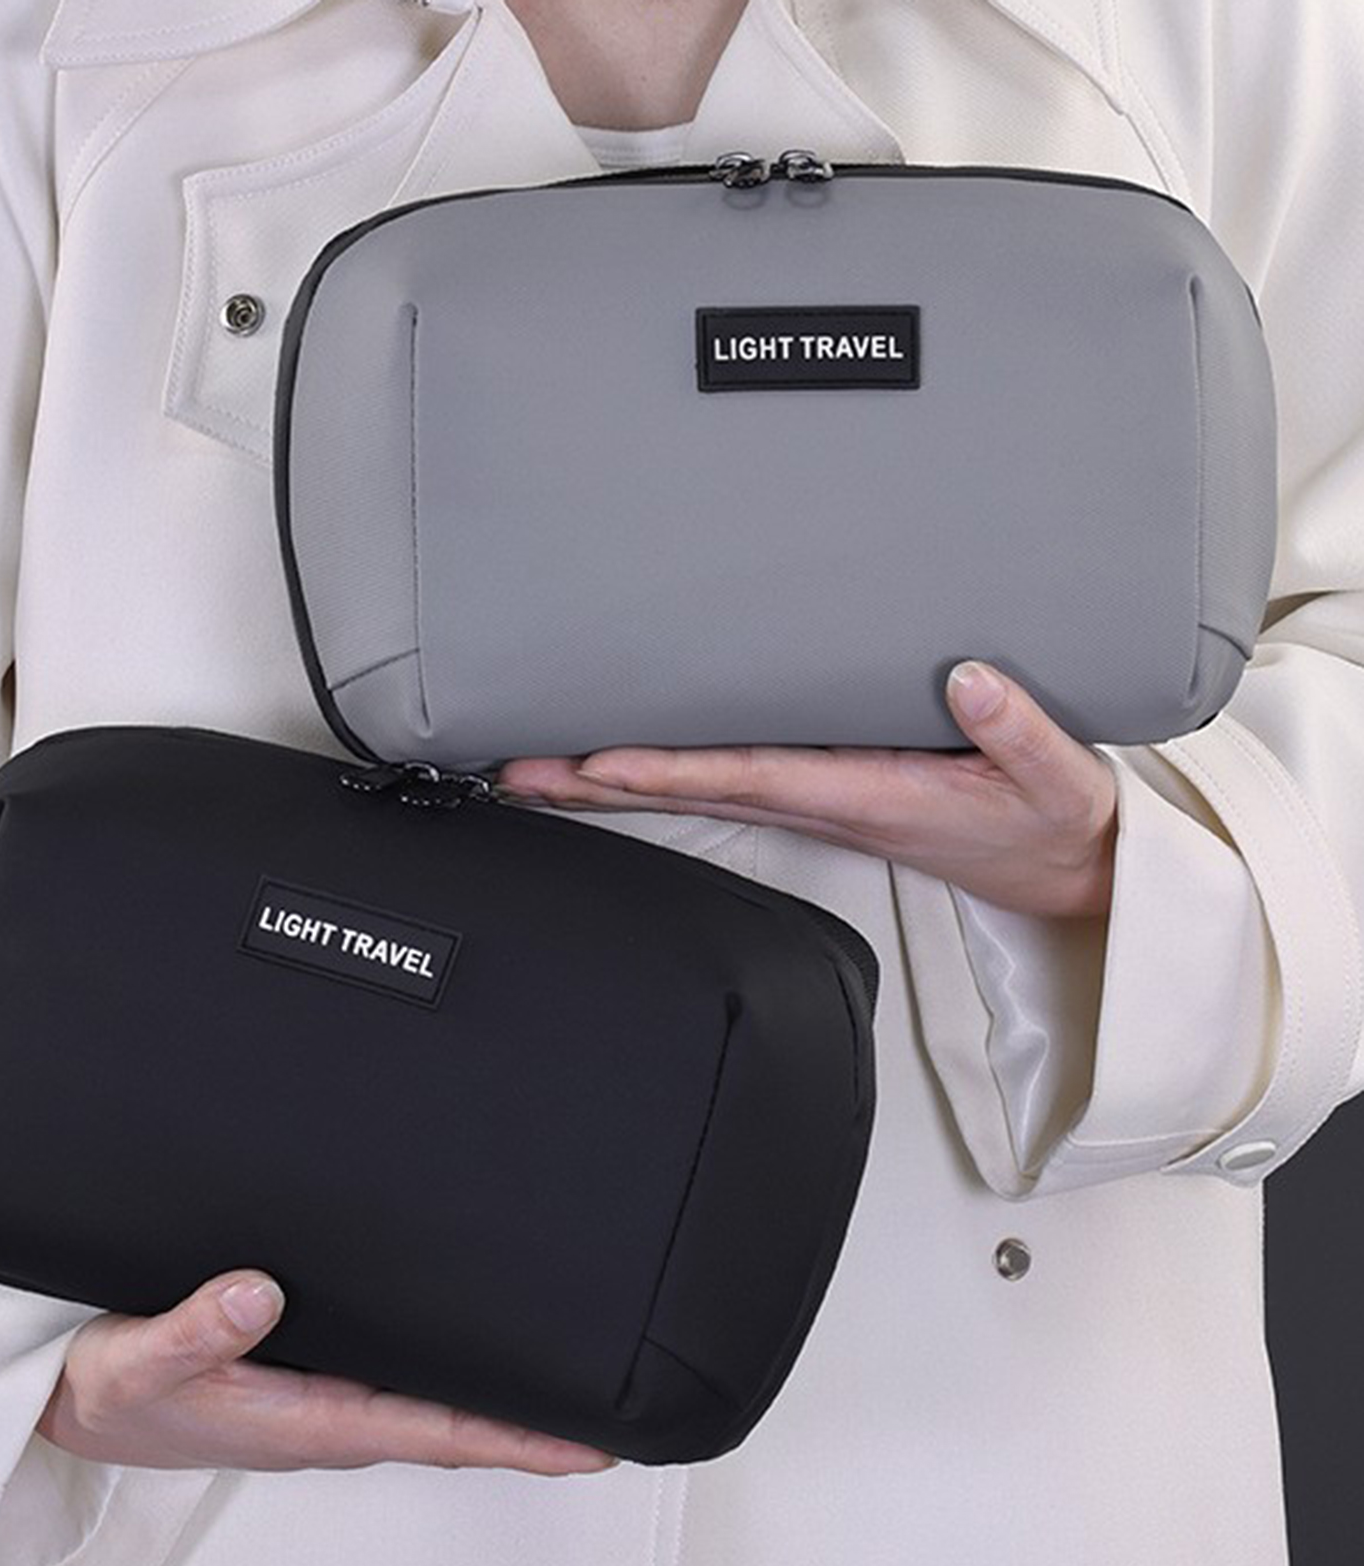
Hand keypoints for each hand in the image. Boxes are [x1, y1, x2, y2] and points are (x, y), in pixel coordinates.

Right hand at [36, 1268, 619, 1474]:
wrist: (73, 1399)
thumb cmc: (108, 1391)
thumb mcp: (135, 1362)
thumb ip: (195, 1329)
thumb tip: (261, 1293)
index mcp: (306, 1422)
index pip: (434, 1432)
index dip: (517, 1441)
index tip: (589, 1447)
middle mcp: (329, 1415)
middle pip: (455, 1422)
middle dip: (533, 1423)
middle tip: (616, 1407)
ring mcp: (322, 1398)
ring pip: (432, 1401)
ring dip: (497, 1398)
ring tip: (567, 1379)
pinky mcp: (307, 1375)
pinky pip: (398, 1376)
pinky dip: (448, 1372)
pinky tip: (473, 1347)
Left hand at [497, 661, 1117, 919]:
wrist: (1063, 868)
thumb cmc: (1051, 823)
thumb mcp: (1057, 778)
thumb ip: (1018, 730)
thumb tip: (968, 680)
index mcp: (867, 796)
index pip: (748, 777)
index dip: (669, 769)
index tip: (599, 761)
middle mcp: (825, 802)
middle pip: (694, 790)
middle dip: (603, 782)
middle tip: (519, 767)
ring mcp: (818, 799)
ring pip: (699, 789)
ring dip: (617, 781)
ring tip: (540, 766)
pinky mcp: (826, 791)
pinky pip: (728, 779)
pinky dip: (665, 773)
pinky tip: (623, 764)